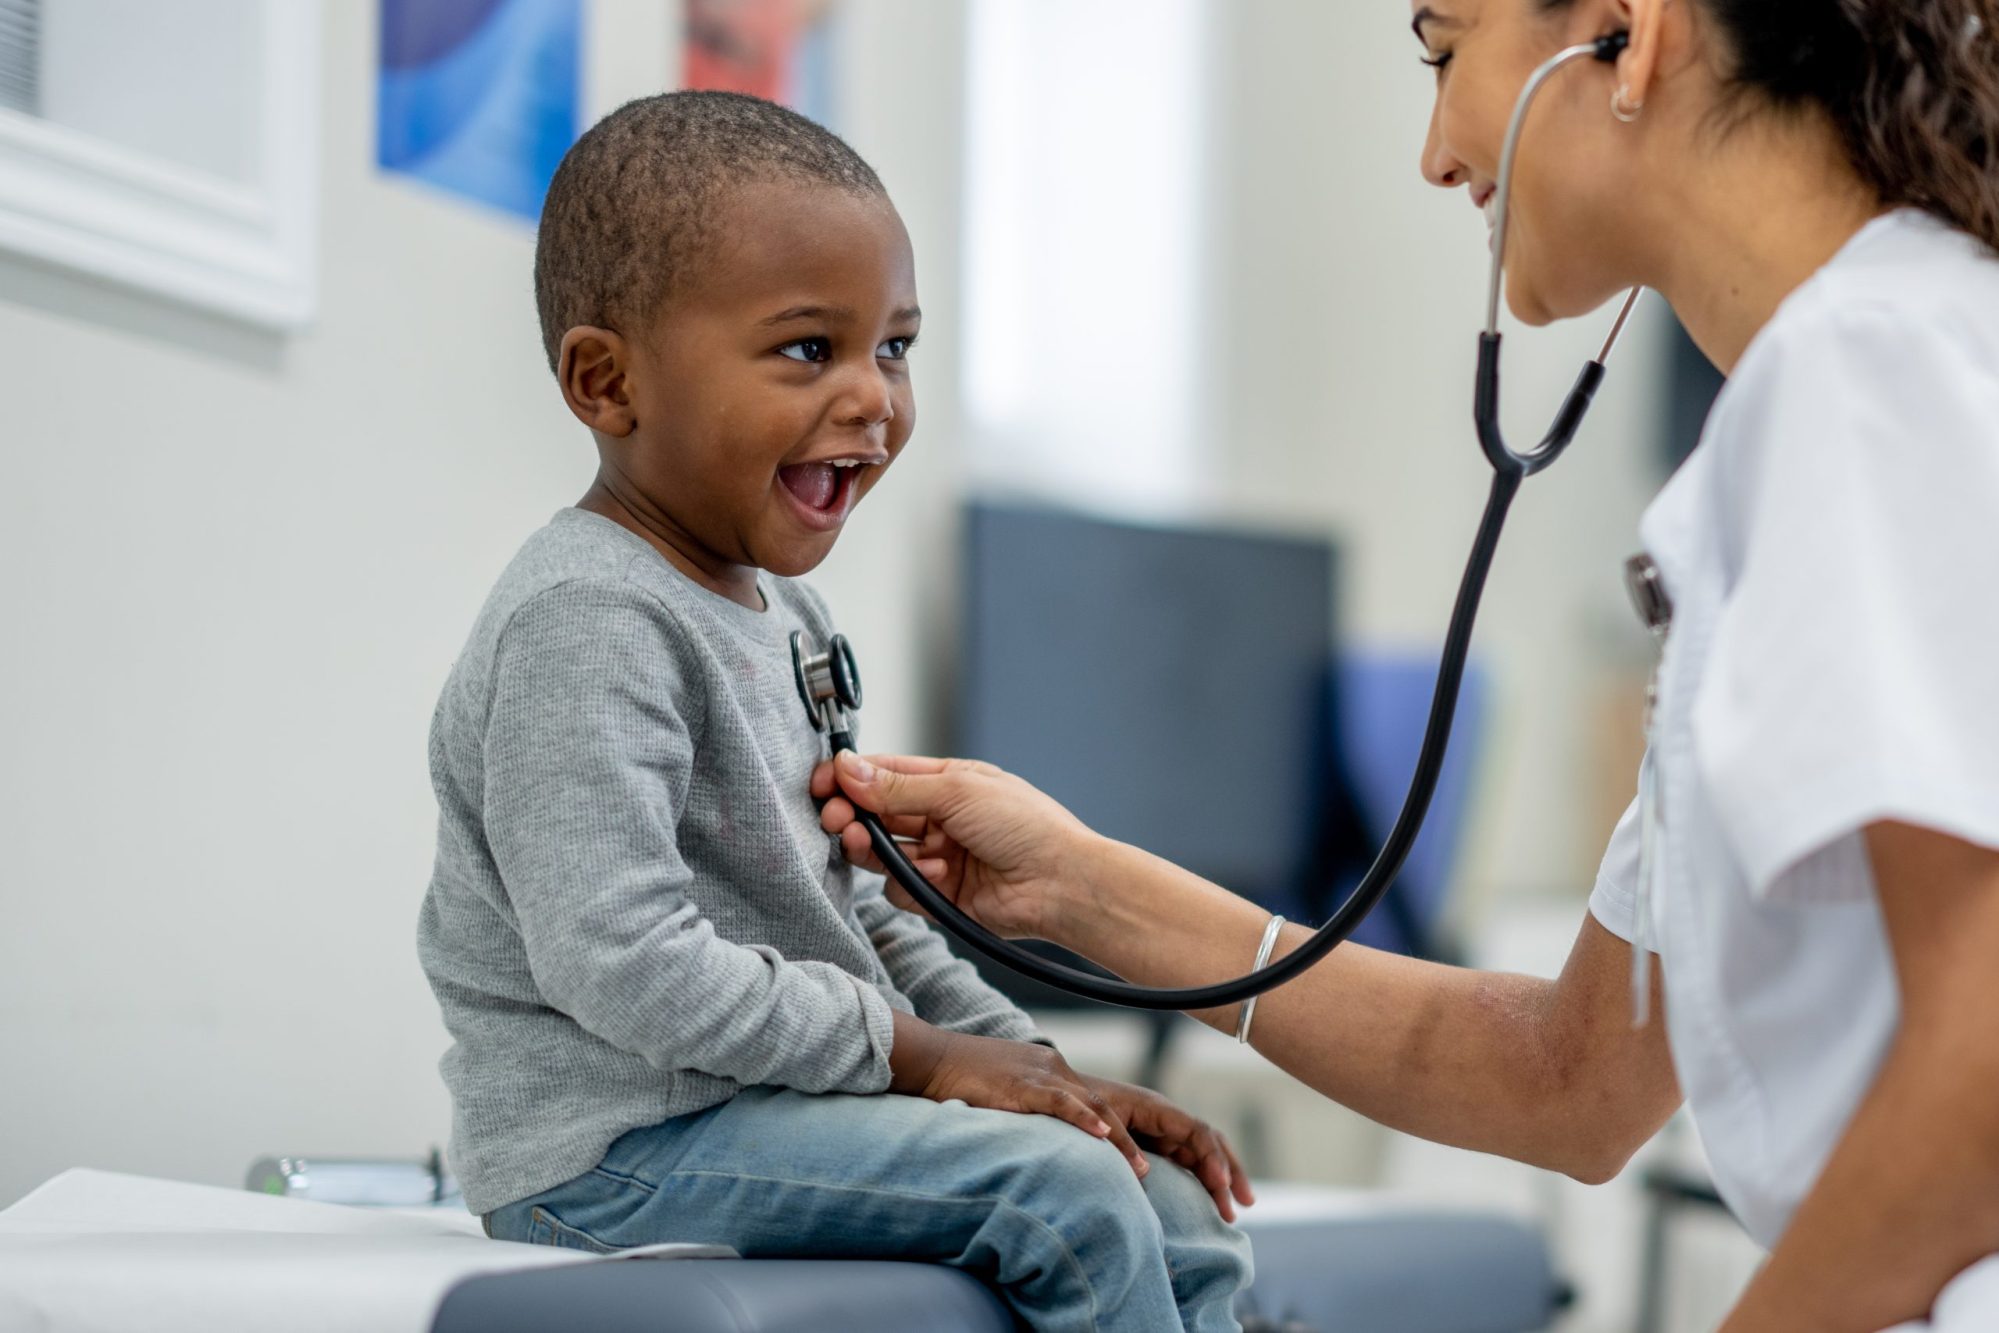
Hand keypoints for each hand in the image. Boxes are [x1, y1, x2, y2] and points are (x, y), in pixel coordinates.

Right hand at [811, 752, 1098, 943]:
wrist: (1060, 883)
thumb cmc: (1027, 826)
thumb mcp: (957, 791)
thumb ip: (896, 787)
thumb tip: (848, 768)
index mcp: (948, 783)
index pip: (885, 775)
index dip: (851, 778)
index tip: (822, 784)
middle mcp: (941, 819)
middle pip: (877, 815)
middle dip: (853, 815)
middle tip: (836, 819)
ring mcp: (939, 858)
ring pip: (883, 853)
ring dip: (872, 848)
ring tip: (868, 844)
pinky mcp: (940, 896)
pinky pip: (901, 890)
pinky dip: (910, 882)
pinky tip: (939, 874)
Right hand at [888, 1014, 1150, 1177]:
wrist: (931, 1058)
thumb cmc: (960, 1079)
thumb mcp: (1004, 1092)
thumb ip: (1026, 1110)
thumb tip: (1038, 1142)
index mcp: (1049, 1070)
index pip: (1093, 1101)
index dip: (1117, 1131)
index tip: (1133, 1159)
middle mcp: (1052, 1068)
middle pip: (1102, 1105)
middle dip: (1129, 1140)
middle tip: (1148, 1173)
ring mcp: (1038, 1075)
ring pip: (1091, 1106)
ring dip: (1119, 1139)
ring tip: (1139, 1169)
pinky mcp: (1021, 1085)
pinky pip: (1060, 1102)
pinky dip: (1084, 1119)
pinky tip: (1102, 1134)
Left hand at [1080, 1074, 1255, 1221]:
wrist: (1065, 1096)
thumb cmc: (1082, 1105)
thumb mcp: (1102, 1121)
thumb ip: (1123, 1144)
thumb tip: (1144, 1173)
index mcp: (1157, 1109)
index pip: (1197, 1132)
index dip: (1212, 1157)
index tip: (1221, 1184)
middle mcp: (1167, 1119)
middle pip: (1210, 1143)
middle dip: (1230, 1171)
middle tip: (1246, 1203)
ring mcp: (1163, 1132)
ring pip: (1203, 1155)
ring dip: (1221, 1180)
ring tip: (1233, 1212)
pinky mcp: (1156, 1145)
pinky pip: (1188, 1162)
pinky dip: (1202, 1180)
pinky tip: (1210, 1200)